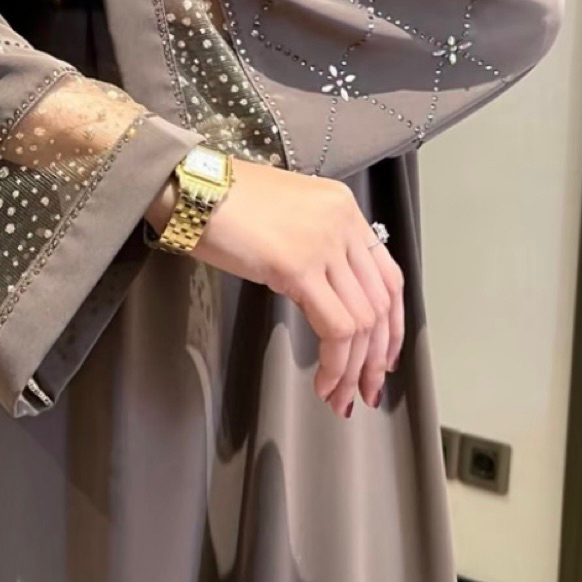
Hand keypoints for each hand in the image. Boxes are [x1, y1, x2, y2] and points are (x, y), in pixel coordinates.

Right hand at [148, 159, 403, 417]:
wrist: (190, 187)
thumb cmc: (222, 201)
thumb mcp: (285, 216)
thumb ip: (314, 245)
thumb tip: (324, 294)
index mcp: (342, 207)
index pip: (388, 275)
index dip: (391, 325)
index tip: (383, 356)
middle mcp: (342, 222)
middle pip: (380, 303)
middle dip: (375, 357)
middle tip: (365, 389)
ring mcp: (323, 243)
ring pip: (362, 322)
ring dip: (354, 368)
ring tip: (338, 394)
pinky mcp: (298, 266)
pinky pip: (335, 328)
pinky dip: (335, 363)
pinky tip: (322, 381)